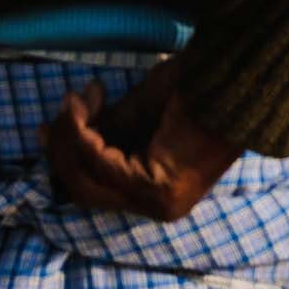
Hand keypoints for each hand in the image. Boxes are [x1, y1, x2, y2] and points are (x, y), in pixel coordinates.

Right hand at [42, 59, 241, 221]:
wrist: (237, 81)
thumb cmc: (198, 90)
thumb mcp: (141, 113)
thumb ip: (107, 131)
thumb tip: (59, 133)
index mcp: (161, 192)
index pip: (98, 189)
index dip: (68, 158)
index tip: (51, 123)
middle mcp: (160, 207)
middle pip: (85, 190)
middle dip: (64, 150)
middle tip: (59, 110)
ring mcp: (159, 204)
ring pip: (88, 180)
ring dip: (72, 137)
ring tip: (76, 100)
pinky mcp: (156, 191)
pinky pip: (101, 165)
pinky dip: (84, 134)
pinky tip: (85, 104)